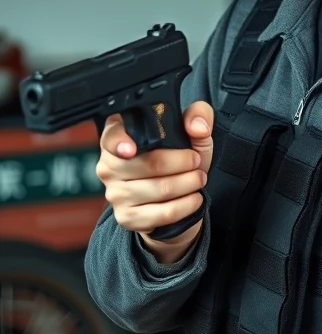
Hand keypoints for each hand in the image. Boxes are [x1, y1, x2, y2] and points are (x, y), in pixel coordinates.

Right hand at [96, 101, 214, 262]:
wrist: (178, 195)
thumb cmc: (179, 159)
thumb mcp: (192, 132)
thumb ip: (198, 116)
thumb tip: (197, 126)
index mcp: (119, 137)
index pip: (112, 136)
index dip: (120, 142)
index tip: (131, 149)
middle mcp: (110, 165)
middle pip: (149, 164)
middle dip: (183, 163)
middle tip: (196, 163)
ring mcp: (115, 193)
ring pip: (159, 189)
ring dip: (189, 184)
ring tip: (198, 179)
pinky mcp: (127, 217)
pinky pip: (162, 213)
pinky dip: (186, 205)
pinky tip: (194, 198)